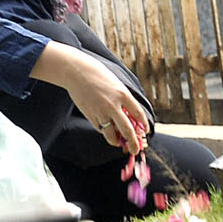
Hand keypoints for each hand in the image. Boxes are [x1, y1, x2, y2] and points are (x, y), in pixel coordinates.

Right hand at [32, 42, 148, 154]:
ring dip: (116, 142)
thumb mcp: (116, 84)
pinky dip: (105, 132)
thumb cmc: (98, 75)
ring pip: (111, 135)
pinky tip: (107, 130)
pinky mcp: (90, 115)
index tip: (145, 131)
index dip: (144, 125)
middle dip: (133, 143)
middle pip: (127, 130)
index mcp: (123, 94)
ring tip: (119, 143)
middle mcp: (113, 105)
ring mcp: (100, 112)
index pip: (138, 114)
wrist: (76, 72)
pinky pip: (100, 128)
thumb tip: (131, 117)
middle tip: (135, 150)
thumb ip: (124, 100)